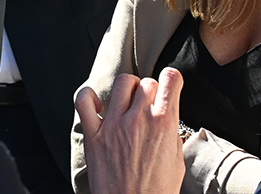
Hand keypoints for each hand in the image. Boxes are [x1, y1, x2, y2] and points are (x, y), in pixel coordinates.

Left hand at [74, 68, 184, 193]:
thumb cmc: (156, 192)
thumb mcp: (177, 161)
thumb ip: (172, 133)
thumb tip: (168, 117)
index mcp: (164, 124)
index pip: (171, 79)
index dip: (172, 81)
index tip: (169, 86)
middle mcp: (139, 119)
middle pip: (146, 82)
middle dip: (150, 91)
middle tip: (148, 107)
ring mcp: (114, 124)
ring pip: (122, 82)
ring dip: (128, 89)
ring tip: (128, 103)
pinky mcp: (94, 134)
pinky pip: (84, 100)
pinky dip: (88, 95)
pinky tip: (97, 104)